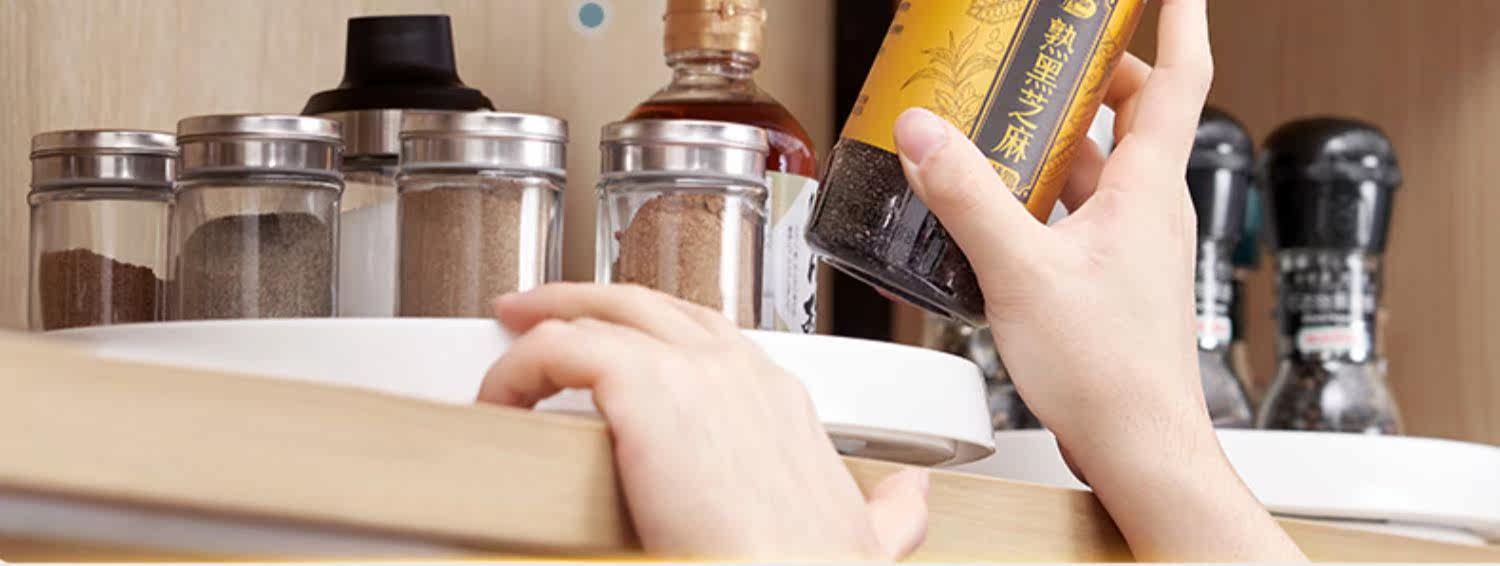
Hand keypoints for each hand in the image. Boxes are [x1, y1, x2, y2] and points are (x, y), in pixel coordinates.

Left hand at [478, 283, 928, 559]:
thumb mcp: (868, 542)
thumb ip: (892, 513)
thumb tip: (910, 496)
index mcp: (782, 399)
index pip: (709, 335)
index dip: (657, 336)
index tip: (616, 352)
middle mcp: (743, 369)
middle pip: (652, 301)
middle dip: (592, 299)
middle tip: (537, 312)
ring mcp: (698, 370)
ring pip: (605, 308)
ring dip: (547, 320)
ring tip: (506, 341)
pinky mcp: (647, 385)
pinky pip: (561, 346)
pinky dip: (521, 366)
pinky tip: (501, 396)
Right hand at [891, 0, 1302, 560]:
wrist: (1136, 444)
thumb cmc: (1108, 370)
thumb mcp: (1020, 271)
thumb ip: (967, 197)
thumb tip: (926, 134)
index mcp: (1146, 190)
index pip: (1180, 78)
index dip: (1177, 20)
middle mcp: (1149, 209)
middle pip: (1139, 114)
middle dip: (1098, 75)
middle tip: (1053, 52)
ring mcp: (1133, 244)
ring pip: (1105, 166)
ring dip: (1064, 138)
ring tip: (1009, 122)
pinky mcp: (1111, 276)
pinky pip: (1084, 211)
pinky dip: (1048, 193)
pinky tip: (1001, 205)